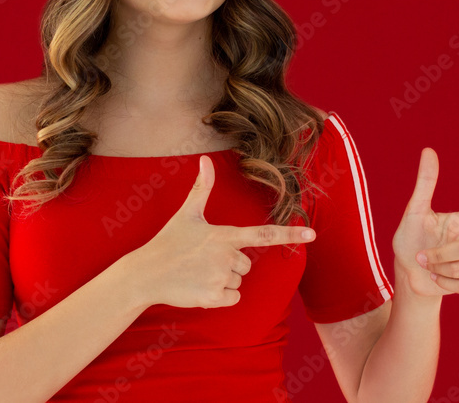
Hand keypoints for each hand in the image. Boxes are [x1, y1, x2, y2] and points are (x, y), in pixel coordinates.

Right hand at [129, 154, 315, 308]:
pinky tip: (199, 287)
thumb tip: (205, 159)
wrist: (146, 274)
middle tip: (203, 260)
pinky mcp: (212, 298)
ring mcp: (219, 278)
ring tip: (198, 273)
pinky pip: (233, 298)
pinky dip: (219, 297)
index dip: (289, 233)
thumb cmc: (168, 241)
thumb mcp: (186, 214)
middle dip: (230, 264)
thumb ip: (201, 188)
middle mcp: (225, 256)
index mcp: (223, 235)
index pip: (263, 234)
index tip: (312, 234)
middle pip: (247, 264)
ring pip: (239, 282)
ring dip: (223, 281)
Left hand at [392, 147, 458, 296]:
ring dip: (439, 269)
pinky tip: (436, 279)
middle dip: (440, 255)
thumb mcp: (415, 211)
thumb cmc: (410, 238)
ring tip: (428, 266)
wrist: (407, 272)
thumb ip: (425, 183)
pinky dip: (446, 285)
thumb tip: (428, 150)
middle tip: (422, 256)